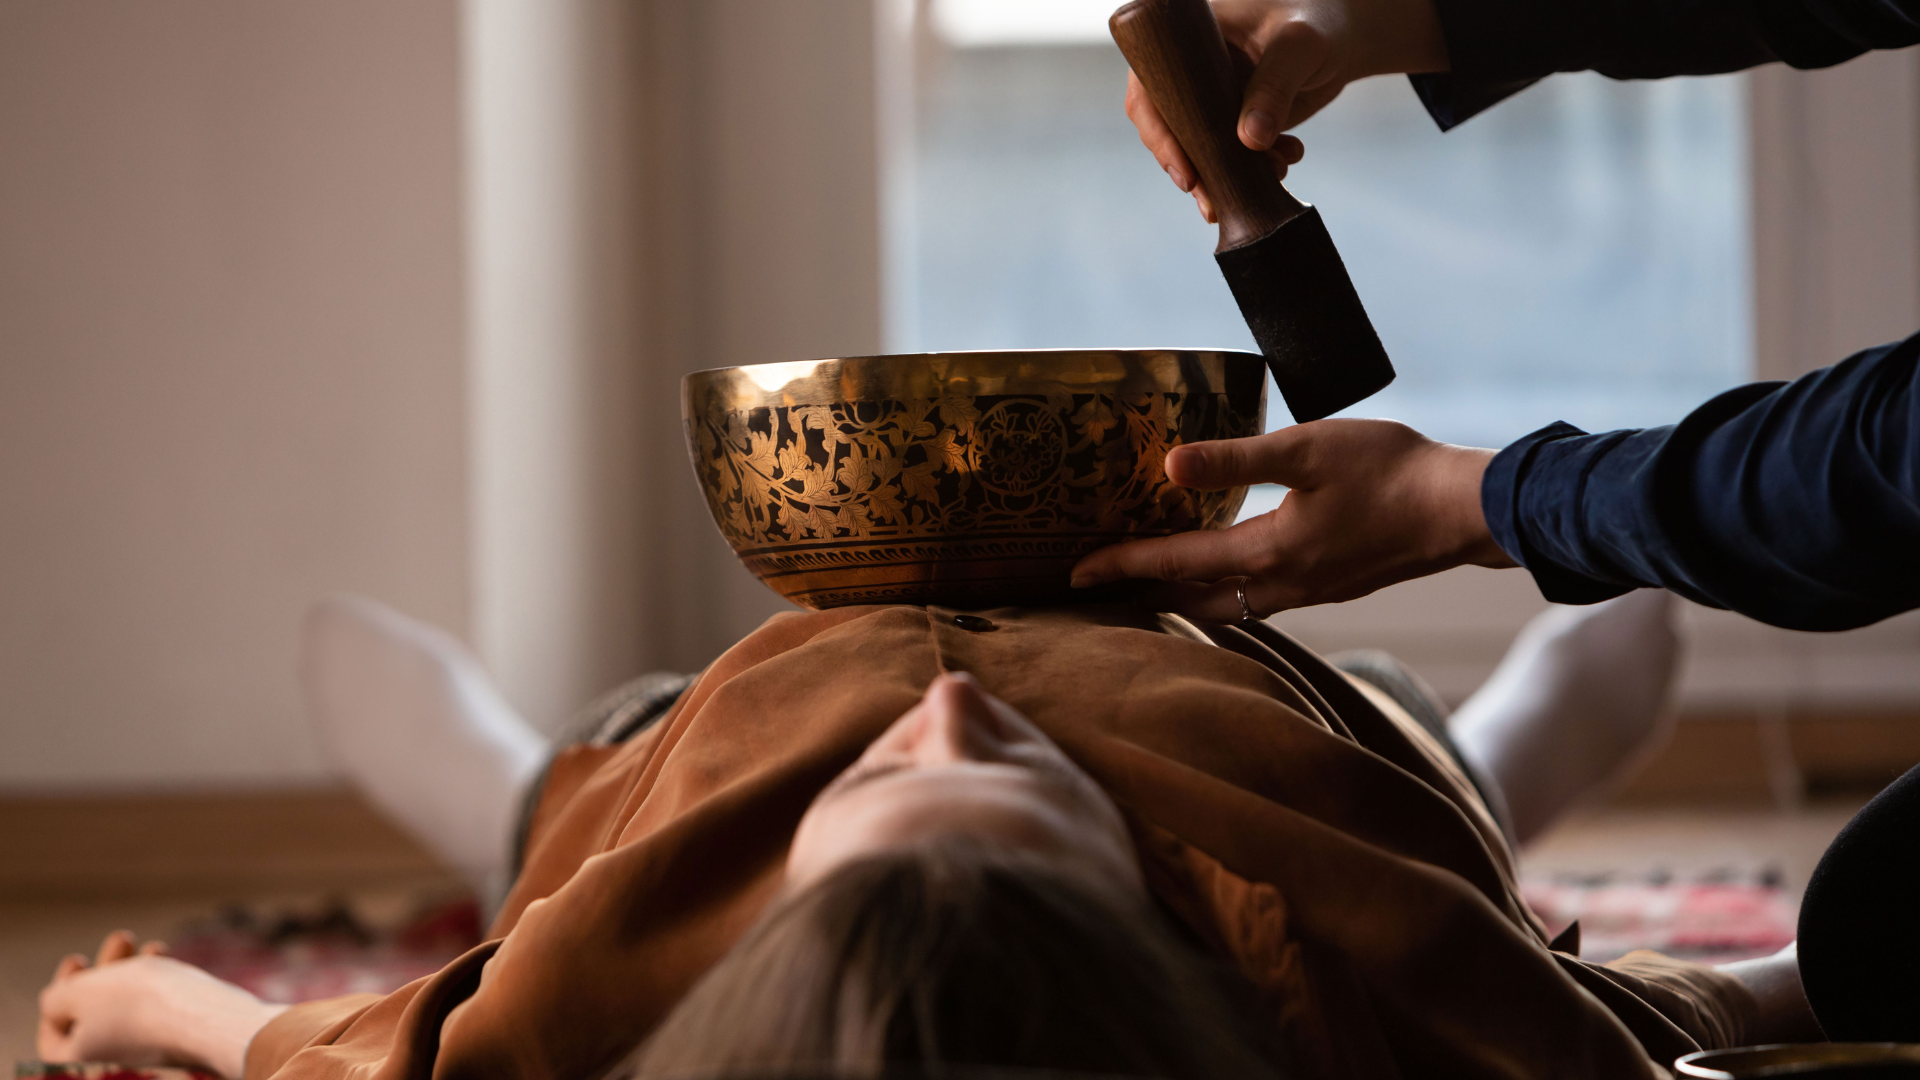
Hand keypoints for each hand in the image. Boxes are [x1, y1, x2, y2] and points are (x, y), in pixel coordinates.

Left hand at [38, 930, 285, 1079]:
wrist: (214, 1020)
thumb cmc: (141, 1006)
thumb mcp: (80, 993)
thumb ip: (57, 997)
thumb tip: (56, 1004)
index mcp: (79, 1066)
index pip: (54, 1034)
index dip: (61, 991)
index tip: (78, 957)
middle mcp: (113, 1069)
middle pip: (95, 1019)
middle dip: (104, 973)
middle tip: (121, 938)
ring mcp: (149, 1062)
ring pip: (131, 1012)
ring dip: (135, 972)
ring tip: (153, 945)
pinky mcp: (180, 1050)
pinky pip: (160, 1018)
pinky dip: (159, 989)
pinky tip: (171, 962)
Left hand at [1070, 419, 1514, 619]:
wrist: (1466, 508)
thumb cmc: (1392, 471)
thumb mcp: (1307, 450)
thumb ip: (1236, 458)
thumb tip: (1168, 466)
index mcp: (1270, 552)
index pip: (1177, 563)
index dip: (1123, 564)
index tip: (1076, 573)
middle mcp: (1285, 584)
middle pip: (1195, 602)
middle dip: (1144, 596)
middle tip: (1100, 591)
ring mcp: (1313, 590)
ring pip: (1230, 608)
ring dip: (1185, 599)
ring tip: (1150, 586)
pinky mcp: (1335, 583)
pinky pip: (1262, 601)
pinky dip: (1227, 594)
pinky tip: (1227, 575)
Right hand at [1125, 0, 1450, 222]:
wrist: (1347, 36)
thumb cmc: (1320, 21)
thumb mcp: (1299, 45)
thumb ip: (1275, 86)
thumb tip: (1249, 141)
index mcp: (1184, 40)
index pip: (1150, 91)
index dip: (1158, 134)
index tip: (1185, 173)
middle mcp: (1189, 72)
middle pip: (1169, 130)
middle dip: (1193, 169)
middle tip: (1215, 203)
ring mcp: (1211, 99)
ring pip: (1200, 149)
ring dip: (1227, 175)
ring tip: (1269, 178)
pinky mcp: (1233, 120)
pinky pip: (1230, 155)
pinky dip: (1254, 170)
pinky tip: (1285, 163)